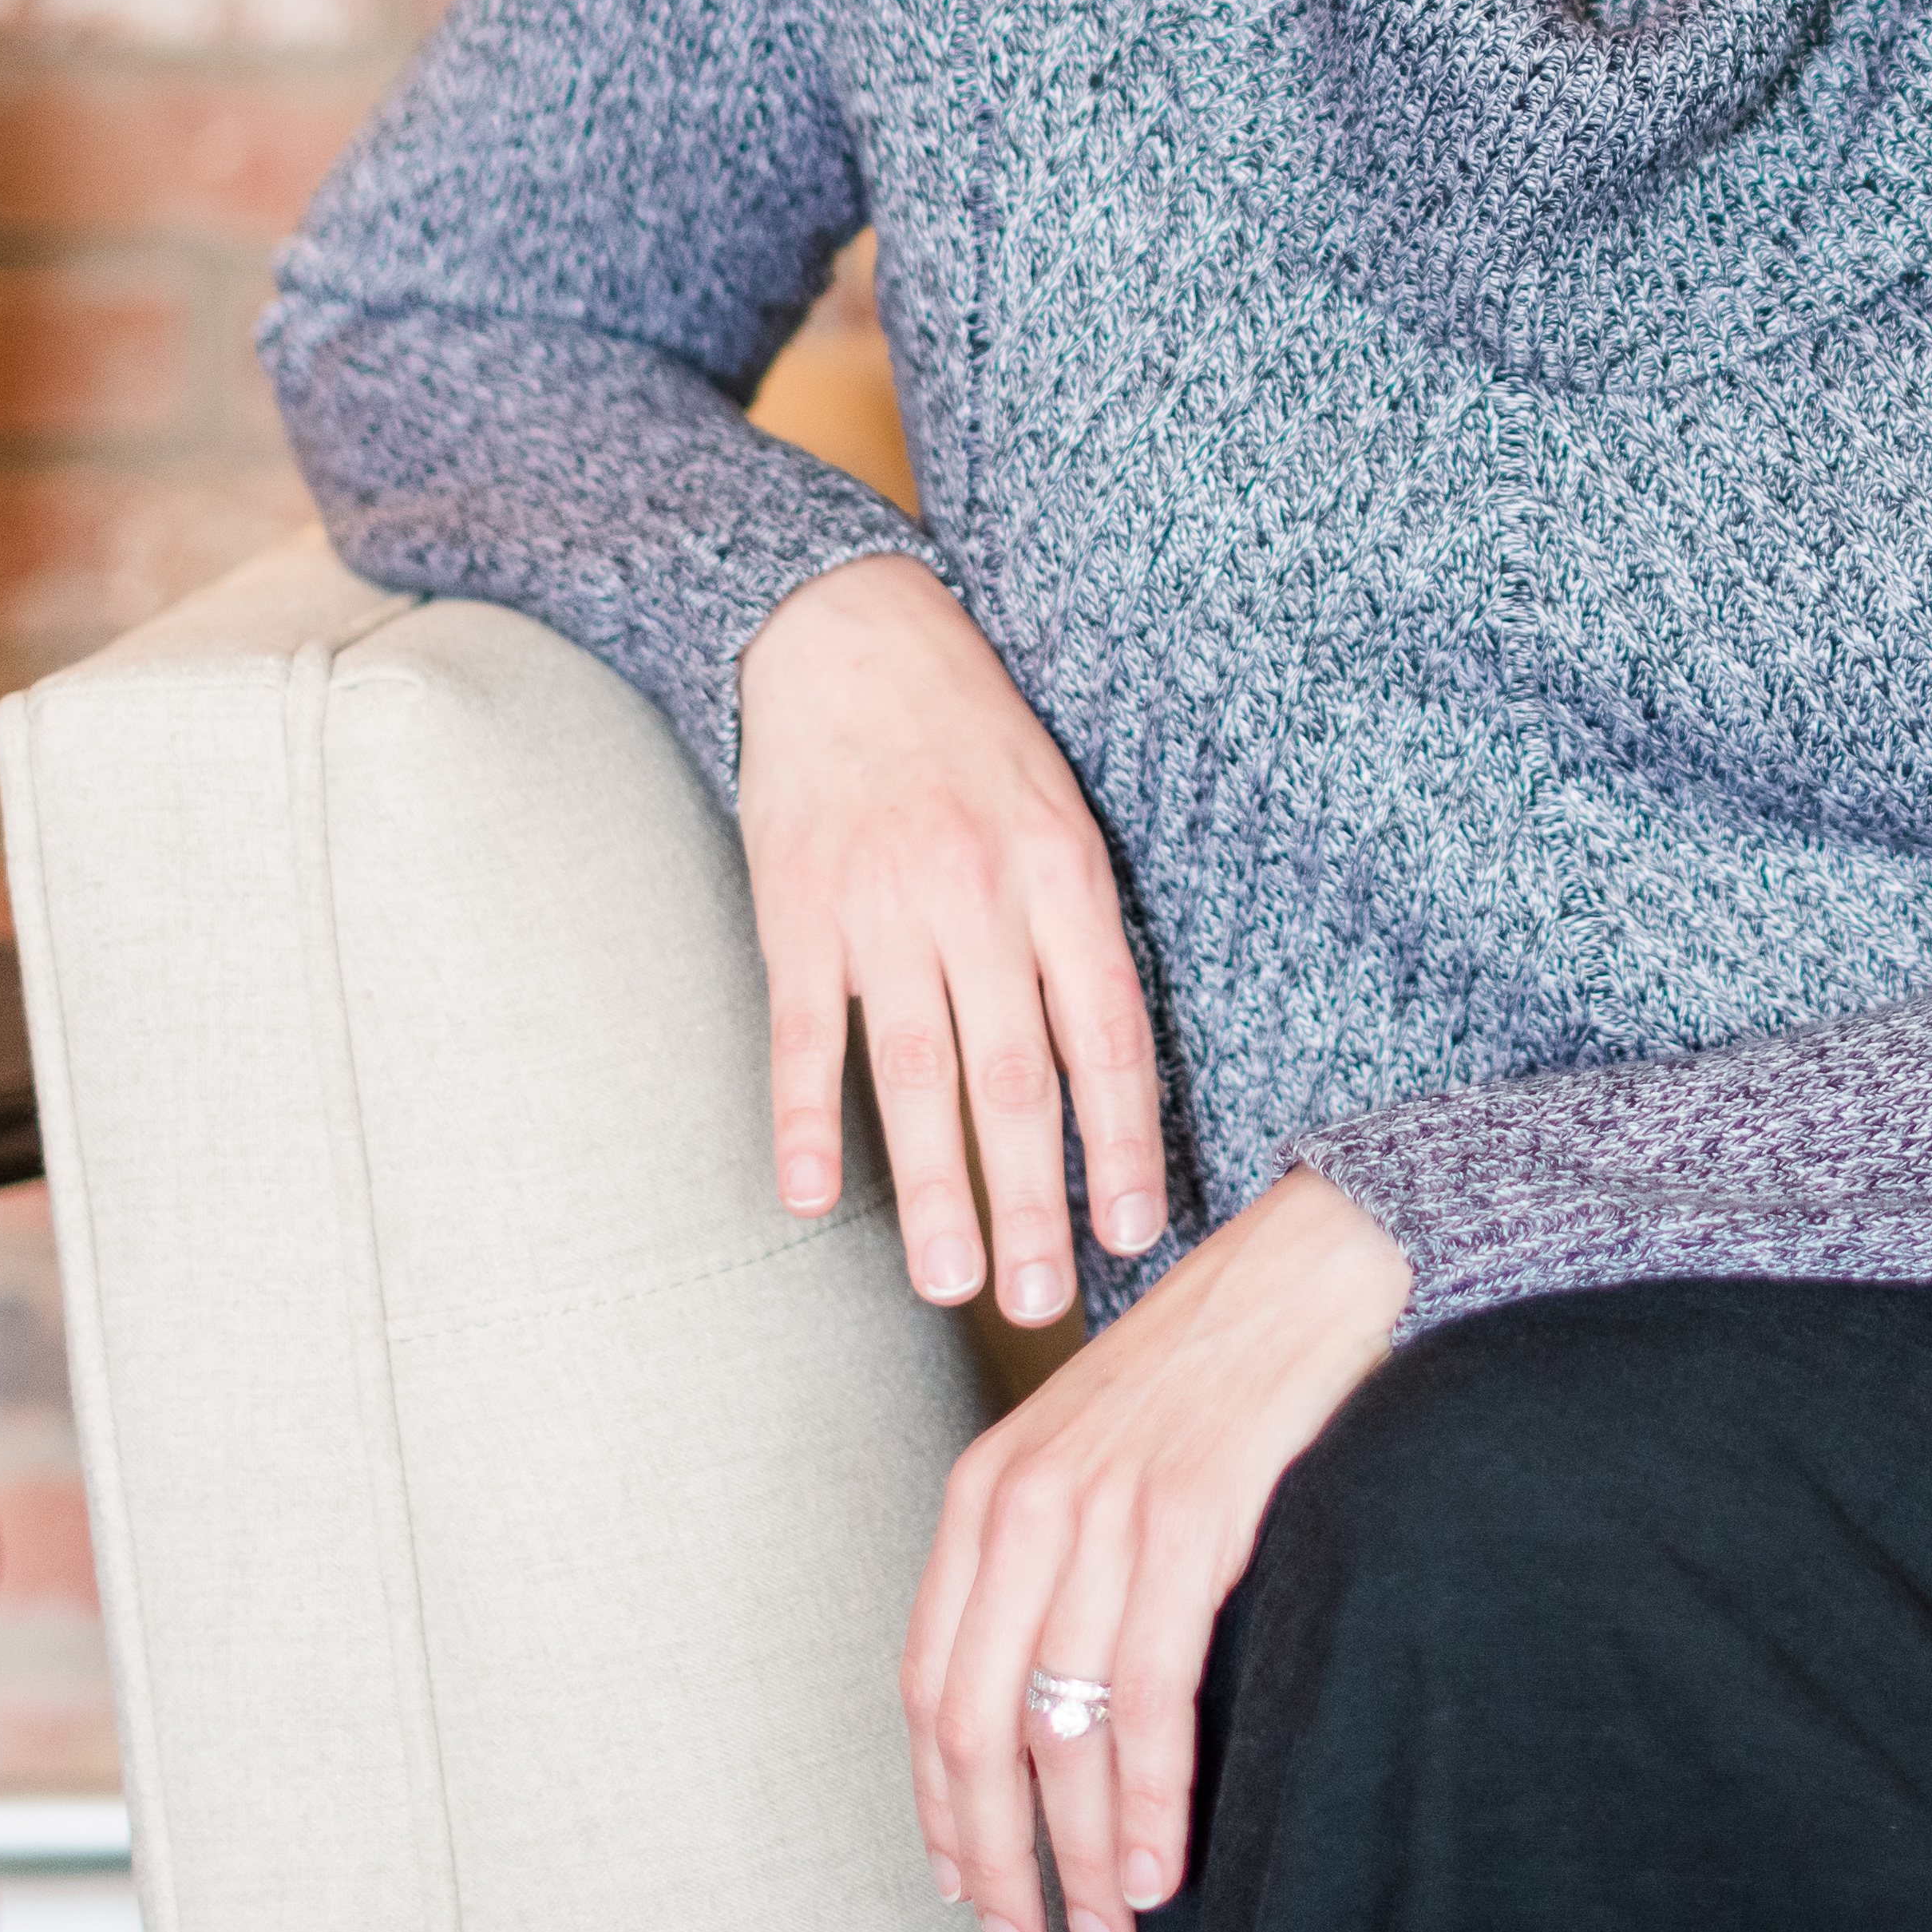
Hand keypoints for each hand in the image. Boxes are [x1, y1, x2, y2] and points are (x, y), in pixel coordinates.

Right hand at [738, 554, 1163, 1316]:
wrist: (848, 632)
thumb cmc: (974, 734)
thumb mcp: (1062, 808)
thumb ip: (1080, 929)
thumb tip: (1109, 1069)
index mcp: (1064, 874)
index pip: (1108, 1035)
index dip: (1124, 1143)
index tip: (1135, 1233)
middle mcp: (980, 896)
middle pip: (1016, 1077)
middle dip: (1033, 1201)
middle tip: (1047, 1300)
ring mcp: (882, 906)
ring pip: (917, 1076)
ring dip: (934, 1192)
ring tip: (948, 1284)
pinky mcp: (796, 909)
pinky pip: (805, 1035)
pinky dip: (806, 1122)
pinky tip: (808, 1200)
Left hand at [906, 1171, 1412, 1931]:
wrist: (1317, 1261)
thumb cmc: (1216, 1368)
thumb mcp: (1097, 1454)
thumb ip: (1055, 1564)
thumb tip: (1046, 1717)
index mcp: (986, 1490)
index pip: (928, 1683)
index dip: (940, 1805)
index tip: (968, 1884)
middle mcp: (1023, 1500)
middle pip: (972, 1724)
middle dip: (996, 1854)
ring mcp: (1103, 1507)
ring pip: (1059, 1726)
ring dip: (1080, 1851)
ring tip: (1108, 1924)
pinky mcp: (1189, 1514)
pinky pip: (1147, 1692)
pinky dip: (1150, 1796)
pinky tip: (1161, 1859)